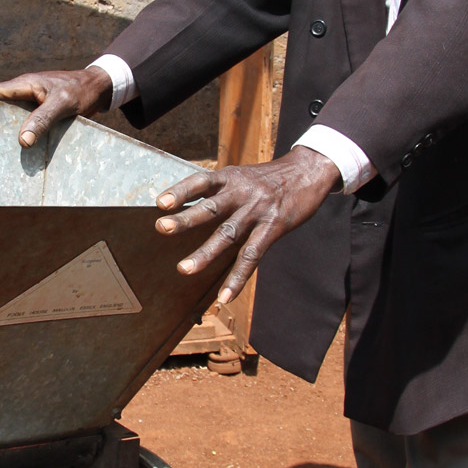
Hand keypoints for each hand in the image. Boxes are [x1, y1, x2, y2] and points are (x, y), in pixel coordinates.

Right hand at [0, 64, 113, 147]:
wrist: (101, 87)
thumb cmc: (81, 91)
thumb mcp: (62, 105)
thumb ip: (42, 120)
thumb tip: (22, 141)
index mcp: (24, 85)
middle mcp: (25, 92)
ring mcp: (34, 101)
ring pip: (12, 116)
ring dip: (6, 129)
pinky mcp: (43, 111)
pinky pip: (27, 122)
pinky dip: (22, 133)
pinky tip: (22, 150)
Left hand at [154, 146, 339, 302]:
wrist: (308, 172)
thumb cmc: (269, 178)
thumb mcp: (242, 175)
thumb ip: (219, 191)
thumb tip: (189, 206)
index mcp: (230, 178)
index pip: (201, 182)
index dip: (180, 191)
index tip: (160, 202)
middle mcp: (241, 193)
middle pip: (210, 207)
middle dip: (186, 218)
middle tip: (163, 227)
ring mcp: (257, 211)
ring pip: (228, 233)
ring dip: (205, 253)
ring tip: (184, 268)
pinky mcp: (273, 228)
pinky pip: (252, 255)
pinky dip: (237, 277)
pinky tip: (225, 296)